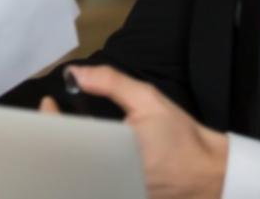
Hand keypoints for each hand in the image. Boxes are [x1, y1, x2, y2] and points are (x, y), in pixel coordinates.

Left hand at [39, 65, 226, 198]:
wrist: (211, 174)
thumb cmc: (182, 138)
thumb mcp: (148, 100)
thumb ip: (111, 83)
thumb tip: (76, 73)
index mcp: (112, 151)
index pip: (66, 137)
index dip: (50, 119)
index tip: (48, 104)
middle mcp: (110, 176)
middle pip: (67, 160)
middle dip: (55, 140)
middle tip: (54, 120)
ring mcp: (117, 190)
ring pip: (79, 174)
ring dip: (68, 157)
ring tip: (65, 137)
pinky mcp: (124, 195)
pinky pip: (95, 183)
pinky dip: (84, 171)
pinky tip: (85, 157)